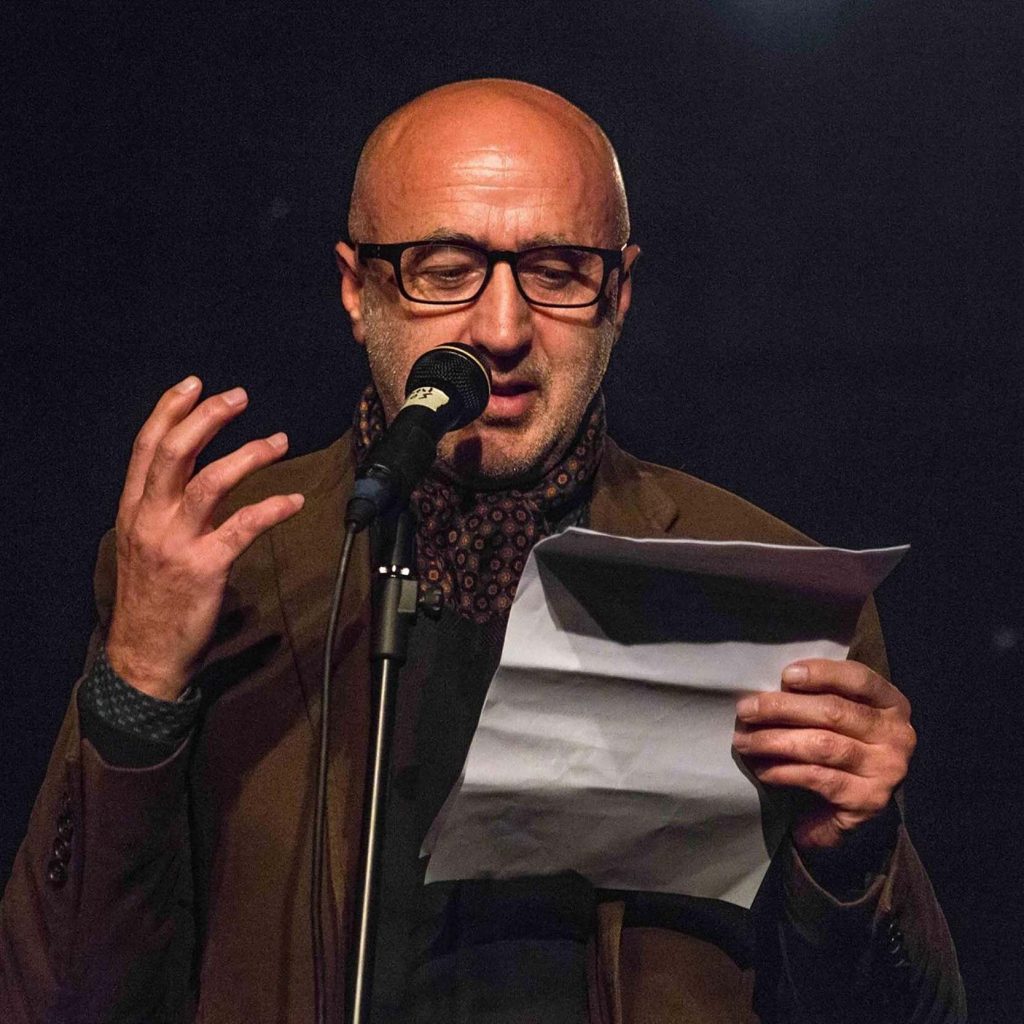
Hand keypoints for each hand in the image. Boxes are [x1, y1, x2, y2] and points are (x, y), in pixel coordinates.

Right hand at [104, 376, 303, 700]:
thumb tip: (194, 474)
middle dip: (208, 418)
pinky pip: (243, 528)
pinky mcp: (205, 568)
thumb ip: (161, 506)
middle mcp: (150, 519)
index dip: (169, 410)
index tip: (194, 384)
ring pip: (210, 482)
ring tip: (278, 440)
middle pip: (175, 453)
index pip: (147, 447)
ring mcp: (176, 543)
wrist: (144, 654)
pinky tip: (294, 501)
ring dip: (248, 455)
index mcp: (133, 509)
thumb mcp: (142, 542)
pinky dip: (272, 508)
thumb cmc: (152, 596)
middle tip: (240, 397)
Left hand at [732, 659, 915, 850]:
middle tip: (745, 711)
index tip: (786, 675)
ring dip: (775, 741)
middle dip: (782, 708)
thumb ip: (822, 695)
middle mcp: (896, 735)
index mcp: (892, 703)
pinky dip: (785, 771)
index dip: (822, 674)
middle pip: (833, 712)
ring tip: (744, 741)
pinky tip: (763, 769)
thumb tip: (780, 682)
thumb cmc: (846, 741)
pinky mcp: (869, 800)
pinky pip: (818, 778)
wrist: (865, 798)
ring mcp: (885, 769)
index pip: (859, 679)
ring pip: (822, 746)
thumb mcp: (846, 712)